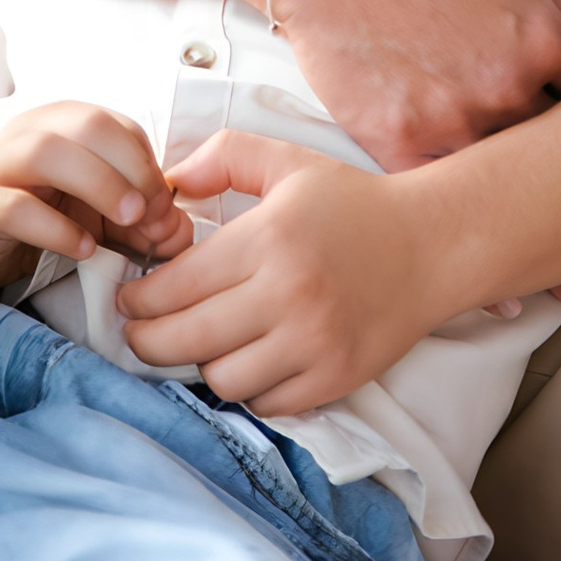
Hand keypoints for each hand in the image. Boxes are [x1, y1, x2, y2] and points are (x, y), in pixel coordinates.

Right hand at [0, 101, 193, 298]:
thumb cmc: (31, 213)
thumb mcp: (89, 210)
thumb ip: (135, 217)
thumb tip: (181, 232)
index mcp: (60, 122)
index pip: (116, 125)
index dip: (148, 163)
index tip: (168, 208)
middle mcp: (29, 132)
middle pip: (86, 125)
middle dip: (129, 166)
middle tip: (150, 212)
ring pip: (46, 153)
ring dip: (97, 184)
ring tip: (126, 220)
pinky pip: (17, 207)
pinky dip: (56, 227)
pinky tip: (83, 248)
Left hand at [115, 131, 448, 414]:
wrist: (431, 245)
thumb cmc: (352, 204)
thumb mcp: (287, 162)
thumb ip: (223, 157)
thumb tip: (168, 184)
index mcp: (269, 238)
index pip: (176, 285)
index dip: (140, 296)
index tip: (129, 296)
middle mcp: (289, 295)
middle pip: (186, 340)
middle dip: (147, 340)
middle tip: (138, 331)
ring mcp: (314, 343)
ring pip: (221, 380)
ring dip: (203, 363)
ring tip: (204, 340)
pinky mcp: (335, 379)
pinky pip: (265, 403)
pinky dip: (249, 388)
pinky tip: (250, 359)